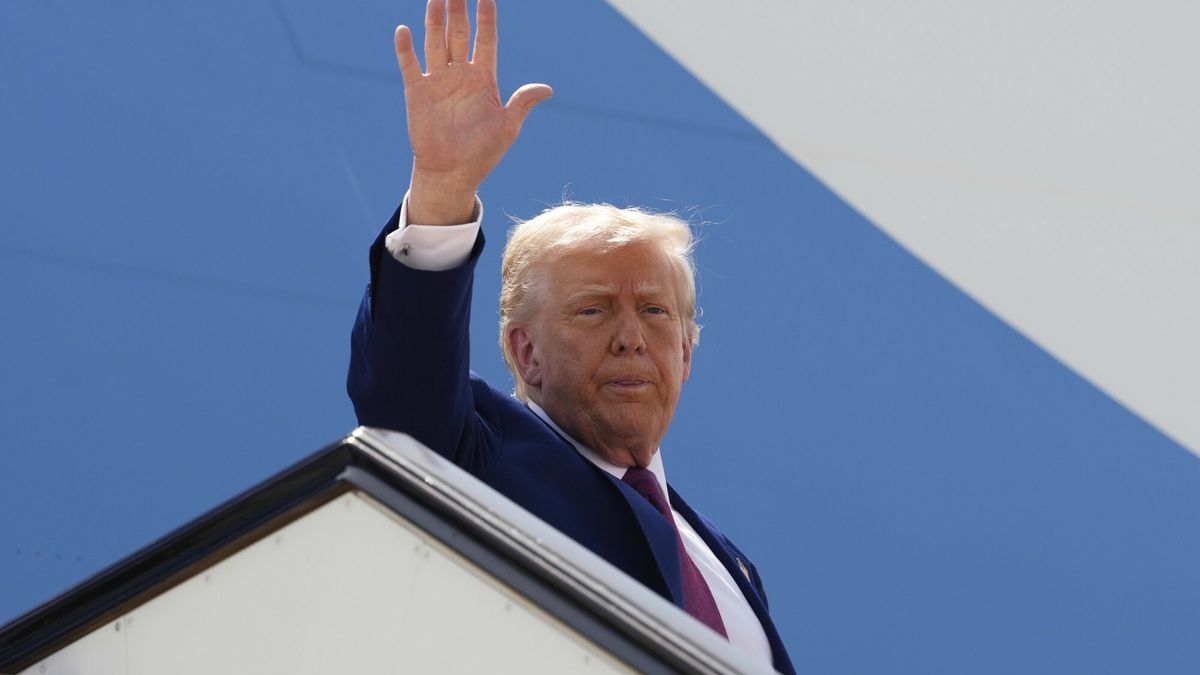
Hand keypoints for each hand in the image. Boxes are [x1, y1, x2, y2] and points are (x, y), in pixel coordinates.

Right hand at [395, 0, 551, 224]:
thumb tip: (547, 89)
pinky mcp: (417, 93)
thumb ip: (522, 103)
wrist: (453, 173)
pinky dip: (406, 49)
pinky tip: (404, 30)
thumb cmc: (483, 152)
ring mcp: (437, 81)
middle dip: (458, 9)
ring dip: (434, 20)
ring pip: (435, 42)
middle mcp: (460, 74)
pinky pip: (410, 66)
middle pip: (459, 33)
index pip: (486, 39)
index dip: (486, 17)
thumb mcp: (507, 127)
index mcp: (484, 78)